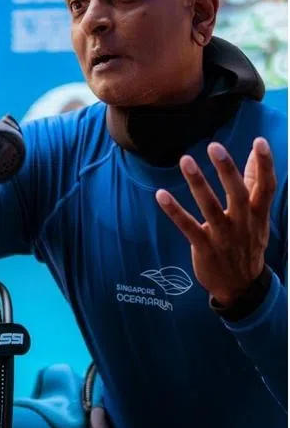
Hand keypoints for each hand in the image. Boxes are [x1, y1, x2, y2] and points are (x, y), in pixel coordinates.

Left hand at [155, 139, 275, 306]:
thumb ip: (255, 184)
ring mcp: (223, 235)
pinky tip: (161, 195)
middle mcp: (243, 223)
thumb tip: (256, 153)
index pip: (266, 186)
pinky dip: (174, 211)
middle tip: (215, 146)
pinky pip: (187, 226)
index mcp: (258, 214)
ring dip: (198, 183)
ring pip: (210, 207)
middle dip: (227, 169)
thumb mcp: (258, 216)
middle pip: (238, 193)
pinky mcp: (204, 247)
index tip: (259, 142)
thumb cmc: (247, 242)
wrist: (241, 285)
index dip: (265, 164)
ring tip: (185, 160)